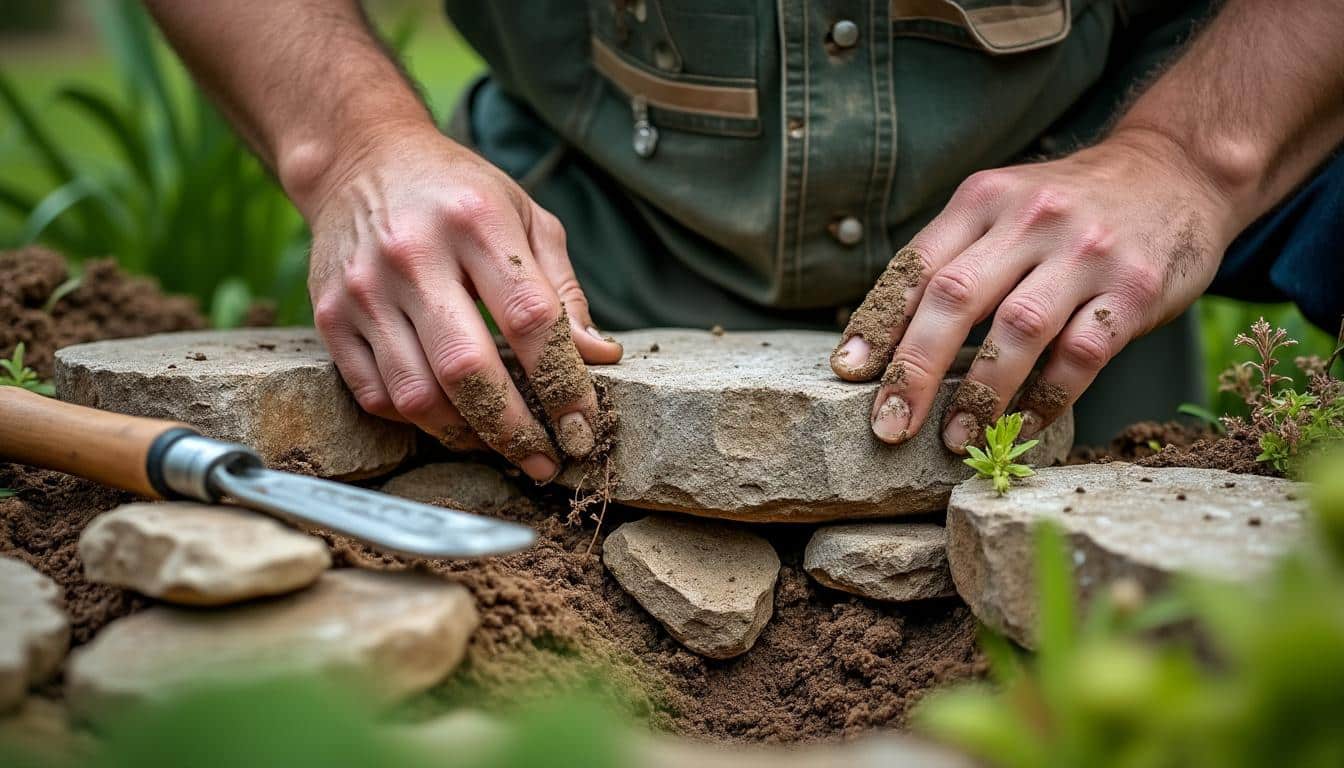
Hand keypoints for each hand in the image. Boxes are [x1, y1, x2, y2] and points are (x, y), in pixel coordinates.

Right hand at [303, 122, 621, 480]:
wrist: (361, 160)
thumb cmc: (459, 193)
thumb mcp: (526, 215)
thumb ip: (562, 289)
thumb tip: (600, 358)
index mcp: (475, 221)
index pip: (530, 319)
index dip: (564, 382)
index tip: (584, 424)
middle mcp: (412, 255)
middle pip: (468, 370)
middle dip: (515, 429)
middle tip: (547, 459)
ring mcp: (362, 290)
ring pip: (417, 396)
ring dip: (468, 437)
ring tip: (503, 447)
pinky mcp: (328, 317)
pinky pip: (375, 395)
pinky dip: (418, 422)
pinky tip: (451, 422)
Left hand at [830, 130, 1238, 451]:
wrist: (1179, 170)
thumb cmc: (1072, 206)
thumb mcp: (1007, 206)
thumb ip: (957, 257)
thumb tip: (889, 342)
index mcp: (985, 198)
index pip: (916, 265)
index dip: (877, 322)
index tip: (847, 372)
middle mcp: (1031, 218)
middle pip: (955, 297)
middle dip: (913, 368)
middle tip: (887, 424)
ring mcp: (1086, 252)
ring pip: (1017, 330)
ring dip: (979, 394)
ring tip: (952, 440)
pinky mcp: (1135, 288)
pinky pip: (1081, 354)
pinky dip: (1046, 398)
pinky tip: (1022, 426)